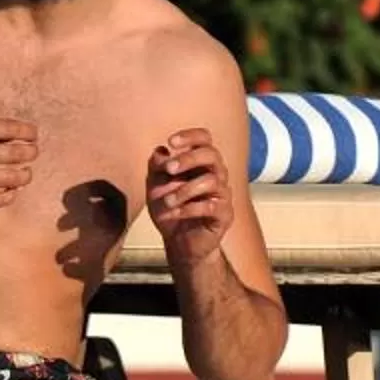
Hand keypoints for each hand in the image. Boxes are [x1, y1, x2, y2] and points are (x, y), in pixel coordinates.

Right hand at [0, 116, 38, 210]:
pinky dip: (10, 194)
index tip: (33, 136)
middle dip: (31, 153)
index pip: (12, 129)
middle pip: (17, 154)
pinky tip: (10, 189)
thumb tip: (21, 138)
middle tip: (32, 154)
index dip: (29, 133)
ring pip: (13, 178)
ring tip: (25, 173)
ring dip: (25, 175)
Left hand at [147, 128, 235, 268]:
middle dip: (188, 159)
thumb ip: (156, 168)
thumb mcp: (155, 187)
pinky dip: (189, 208)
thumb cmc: (170, 209)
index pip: (204, 139)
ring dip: (184, 190)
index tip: (171, 142)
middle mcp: (216, 174)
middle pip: (212, 154)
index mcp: (200, 163)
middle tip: (169, 169)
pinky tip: (174, 213)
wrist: (179, 243)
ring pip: (211, 180)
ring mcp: (223, 194)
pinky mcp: (225, 214)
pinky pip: (211, 206)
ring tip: (167, 201)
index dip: (190, 136)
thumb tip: (160, 151)